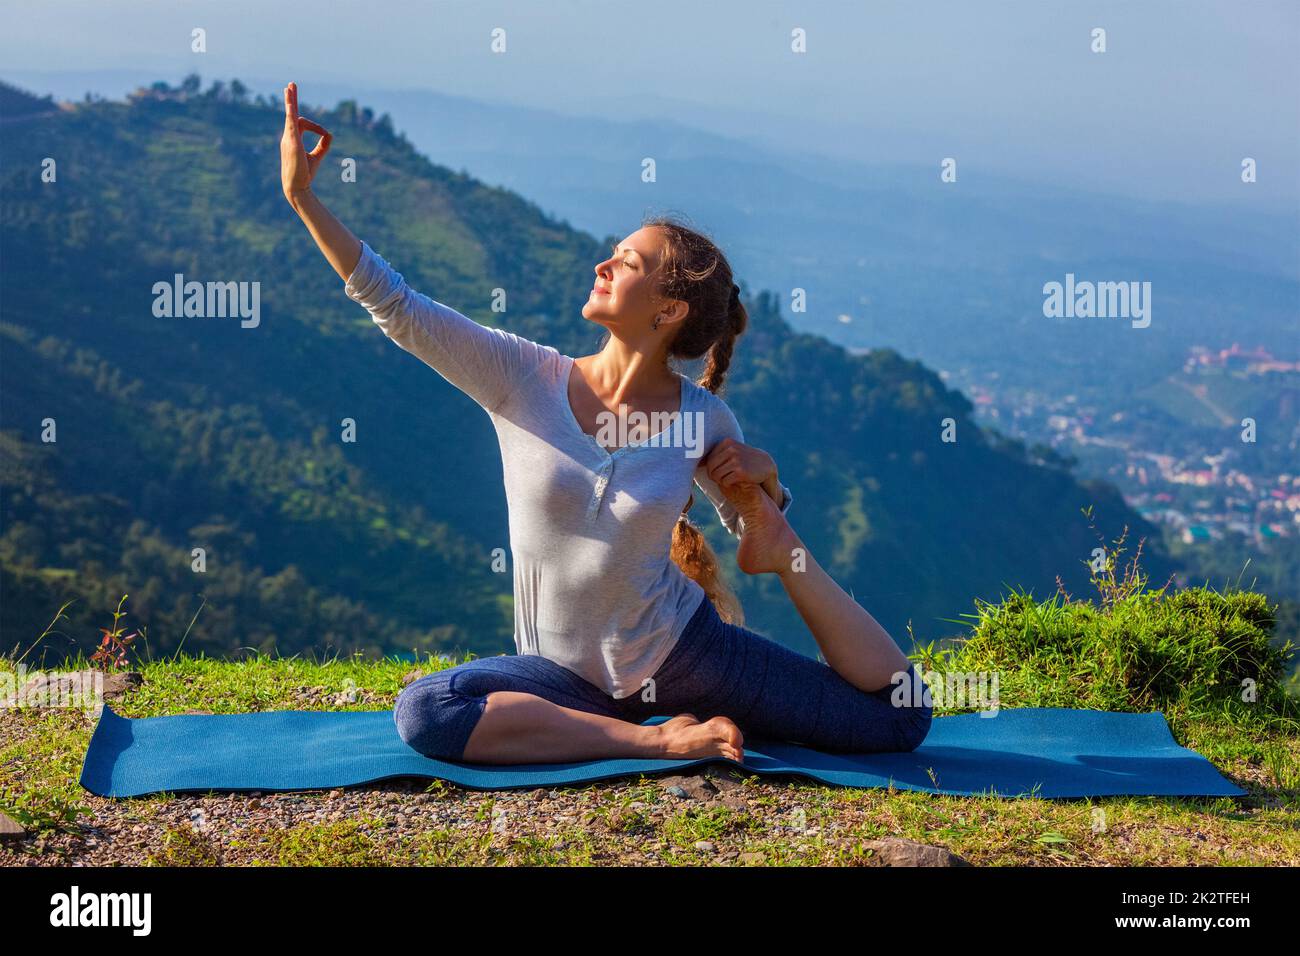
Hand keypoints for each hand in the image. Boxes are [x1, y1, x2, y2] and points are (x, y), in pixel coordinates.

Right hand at [280, 82, 331, 202]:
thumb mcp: (316, 157)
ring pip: (289, 115)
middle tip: (291, 85)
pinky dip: (291, 112)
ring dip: (290, 101)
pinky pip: (291, 123)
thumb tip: (330, 134)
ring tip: (290, 87)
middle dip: (291, 99)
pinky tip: (290, 103)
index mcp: (292, 139)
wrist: (297, 187)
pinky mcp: (292, 142)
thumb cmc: (305, 174)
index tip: (325, 134)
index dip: (316, 127)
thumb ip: (323, 145)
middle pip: (290, 113)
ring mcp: (288, 139)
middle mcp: (288, 137)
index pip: (302, 123)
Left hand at [702, 438, 776, 491]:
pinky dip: (726, 484)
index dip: (710, 468)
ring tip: (726, 480)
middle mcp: (731, 449)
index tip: (716, 472)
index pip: (709, 459)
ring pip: (716, 475)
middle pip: (711, 467)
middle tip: (719, 479)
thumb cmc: (744, 458)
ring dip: (719, 481)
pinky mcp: (740, 471)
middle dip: (712, 475)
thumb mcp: (731, 450)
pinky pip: (724, 481)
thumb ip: (716, 453)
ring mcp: (736, 460)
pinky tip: (733, 482)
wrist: (765, 465)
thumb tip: (693, 457)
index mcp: (727, 442)